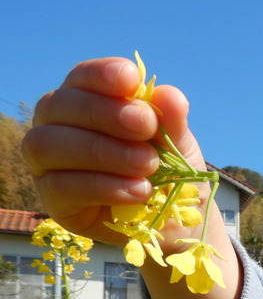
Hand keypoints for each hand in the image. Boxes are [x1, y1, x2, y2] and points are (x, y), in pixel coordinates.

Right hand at [22, 56, 241, 298]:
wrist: (176, 224)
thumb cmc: (171, 173)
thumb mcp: (179, 146)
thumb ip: (172, 121)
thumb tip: (169, 95)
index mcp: (87, 101)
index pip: (81, 77)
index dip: (102, 75)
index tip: (132, 79)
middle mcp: (57, 126)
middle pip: (60, 106)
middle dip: (106, 113)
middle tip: (147, 127)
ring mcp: (48, 163)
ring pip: (50, 144)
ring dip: (102, 152)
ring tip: (148, 165)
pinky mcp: (53, 201)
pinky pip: (60, 187)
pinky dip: (103, 187)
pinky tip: (138, 191)